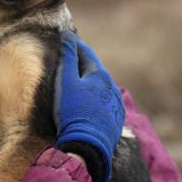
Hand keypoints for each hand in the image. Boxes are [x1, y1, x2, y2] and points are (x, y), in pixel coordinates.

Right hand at [54, 30, 124, 181]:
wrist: (89, 147)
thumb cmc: (74, 113)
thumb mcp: (66, 83)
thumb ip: (68, 58)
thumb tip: (68, 35)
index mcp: (99, 74)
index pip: (86, 53)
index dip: (75, 45)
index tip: (66, 39)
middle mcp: (112, 86)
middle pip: (95, 69)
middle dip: (83, 62)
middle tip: (71, 57)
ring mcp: (115, 103)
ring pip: (101, 86)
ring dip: (90, 81)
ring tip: (79, 81)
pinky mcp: (115, 119)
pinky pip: (105, 102)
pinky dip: (96, 97)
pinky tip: (89, 102)